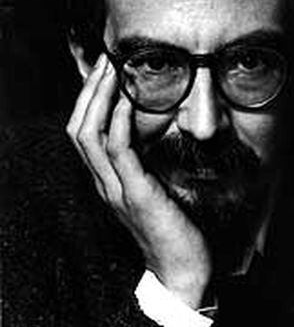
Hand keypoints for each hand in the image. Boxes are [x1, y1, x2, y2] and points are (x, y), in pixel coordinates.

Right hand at [66, 54, 211, 308]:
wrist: (181, 266)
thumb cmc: (169, 223)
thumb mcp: (149, 187)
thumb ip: (141, 163)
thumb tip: (147, 133)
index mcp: (106, 179)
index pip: (83, 132)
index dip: (88, 100)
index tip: (104, 71)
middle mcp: (104, 182)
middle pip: (79, 128)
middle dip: (89, 91)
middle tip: (105, 60)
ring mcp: (116, 189)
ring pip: (90, 136)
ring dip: (100, 99)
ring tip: (112, 70)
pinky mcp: (137, 194)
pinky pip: (119, 154)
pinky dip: (118, 124)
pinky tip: (125, 102)